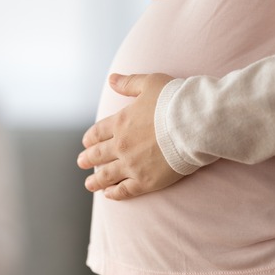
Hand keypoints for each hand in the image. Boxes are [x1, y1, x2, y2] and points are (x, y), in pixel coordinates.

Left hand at [77, 73, 183, 199]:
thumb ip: (129, 83)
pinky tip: (108, 194)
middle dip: (88, 159)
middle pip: (99, 154)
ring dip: (96, 180)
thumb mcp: (149, 83)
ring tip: (89, 184)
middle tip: (81, 162)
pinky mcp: (145, 181)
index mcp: (120, 122)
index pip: (98, 132)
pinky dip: (114, 193)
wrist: (193, 123)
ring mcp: (132, 165)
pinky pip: (125, 190)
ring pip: (107, 175)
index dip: (91, 138)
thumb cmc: (174, 101)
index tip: (86, 143)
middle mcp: (121, 145)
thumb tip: (112, 79)